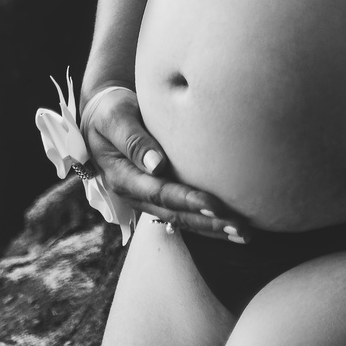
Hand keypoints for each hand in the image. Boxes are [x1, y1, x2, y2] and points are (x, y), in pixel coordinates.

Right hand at [80, 85, 248, 242]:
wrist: (102, 116)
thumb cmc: (110, 111)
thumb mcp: (115, 118)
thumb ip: (133, 139)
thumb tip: (157, 164)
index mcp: (124, 177)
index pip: (160, 193)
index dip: (188, 200)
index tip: (216, 206)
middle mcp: (136, 194)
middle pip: (175, 214)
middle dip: (208, 223)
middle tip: (240, 229)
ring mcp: (147, 197)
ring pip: (181, 219)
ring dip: (212, 229)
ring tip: (243, 234)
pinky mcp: (158, 193)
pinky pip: (183, 212)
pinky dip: (206, 221)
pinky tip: (228, 227)